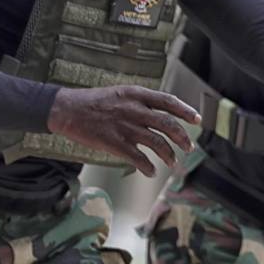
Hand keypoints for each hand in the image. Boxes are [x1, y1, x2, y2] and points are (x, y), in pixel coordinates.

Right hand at [46, 86, 200, 175]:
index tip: (197, 119)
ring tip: (173, 162)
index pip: (168, 101)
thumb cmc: (93, 101)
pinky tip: (151, 172)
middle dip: (182, 137)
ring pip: (156, 142)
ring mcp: (124, 127)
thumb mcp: (120, 92)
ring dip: (168, 155)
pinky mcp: (114, 143)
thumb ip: (140, 101)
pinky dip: (148, 167)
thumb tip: (160, 112)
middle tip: (189, 147)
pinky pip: (137, 158)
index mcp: (136, 94)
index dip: (185, 111)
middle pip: (167, 124)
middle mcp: (133, 109)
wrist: (67, 109)